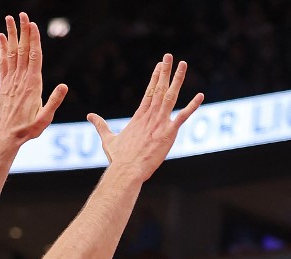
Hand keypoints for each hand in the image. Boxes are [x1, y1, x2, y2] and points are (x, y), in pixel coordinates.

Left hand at [0, 13, 67, 143]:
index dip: (34, 40)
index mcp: (33, 85)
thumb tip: (64, 86)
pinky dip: (3, 48)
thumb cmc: (29, 128)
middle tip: (22, 14)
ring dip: (12, 34)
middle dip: (23, 31)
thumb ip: (54, 101)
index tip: (33, 25)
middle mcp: (21, 79)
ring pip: (12, 53)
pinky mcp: (5, 84)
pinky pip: (3, 62)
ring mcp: (11, 80)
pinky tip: (2, 37)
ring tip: (10, 18)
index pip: (34, 57)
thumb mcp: (46, 118)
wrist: (8, 135)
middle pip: (23, 50)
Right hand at [87, 54, 203, 181]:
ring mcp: (160, 123)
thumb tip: (90, 116)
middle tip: (170, 56)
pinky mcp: (168, 133)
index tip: (160, 65)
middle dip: (165, 71)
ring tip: (183, 64)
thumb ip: (101, 125)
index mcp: (139, 116)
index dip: (155, 77)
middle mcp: (150, 116)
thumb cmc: (119, 158)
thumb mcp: (108, 139)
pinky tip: (200, 95)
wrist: (127, 170)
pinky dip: (192, 106)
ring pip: (171, 96)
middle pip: (160, 88)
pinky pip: (183, 116)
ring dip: (177, 79)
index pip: (149, 92)